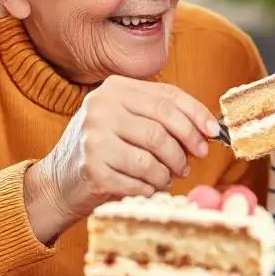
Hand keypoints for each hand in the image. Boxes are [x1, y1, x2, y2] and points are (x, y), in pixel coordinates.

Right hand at [24, 76, 219, 241]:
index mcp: (115, 88)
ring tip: (169, 176)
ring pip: (153, 156)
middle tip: (195, 159)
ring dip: (169, 171)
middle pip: (163, 126)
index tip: (214, 132)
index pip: (168, 96)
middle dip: (187, 146)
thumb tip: (209, 127)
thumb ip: (162, 116)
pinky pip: (140, 181)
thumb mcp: (129, 119)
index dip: (197, 115)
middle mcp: (101, 107)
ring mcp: (94, 137)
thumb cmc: (106, 146)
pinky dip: (152, 187)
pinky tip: (148, 187)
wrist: (59, 180)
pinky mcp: (92, 169)